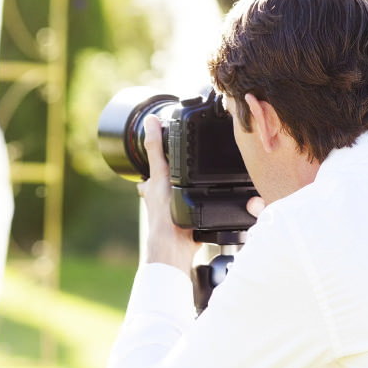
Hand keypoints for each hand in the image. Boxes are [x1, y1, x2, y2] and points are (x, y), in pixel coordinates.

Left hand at [137, 115, 197, 271]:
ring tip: (209, 179)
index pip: (152, 171)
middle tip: (192, 164)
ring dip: (194, 190)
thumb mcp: (160, 174)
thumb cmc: (164, 214)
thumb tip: (150, 121)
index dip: (159, 161)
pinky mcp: (192, 224)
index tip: (166, 151)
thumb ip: (156, 149)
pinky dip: (205, 205)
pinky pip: (198, 211)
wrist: (176, 246)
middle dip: (179, 176)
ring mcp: (176, 213)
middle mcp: (162, 202)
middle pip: (168, 184)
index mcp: (153, 189)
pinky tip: (216, 200)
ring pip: (184, 197)